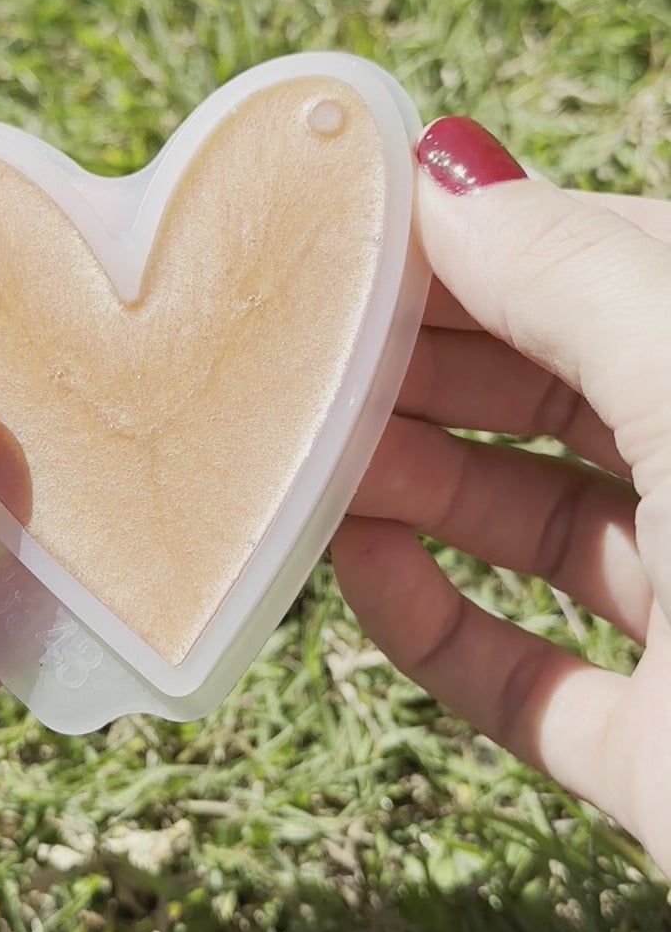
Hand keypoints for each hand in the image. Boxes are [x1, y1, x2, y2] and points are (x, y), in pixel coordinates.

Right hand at [333, 118, 670, 872]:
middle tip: (300, 344)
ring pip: (539, 525)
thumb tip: (445, 170)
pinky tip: (351, 565)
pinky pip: (528, 676)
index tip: (353, 230)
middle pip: (568, 396)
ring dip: (413, 483)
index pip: (618, 268)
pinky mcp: (666, 761)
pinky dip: (433, 621)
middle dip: (431, 363)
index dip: (488, 242)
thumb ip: (572, 273)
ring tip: (297, 450)